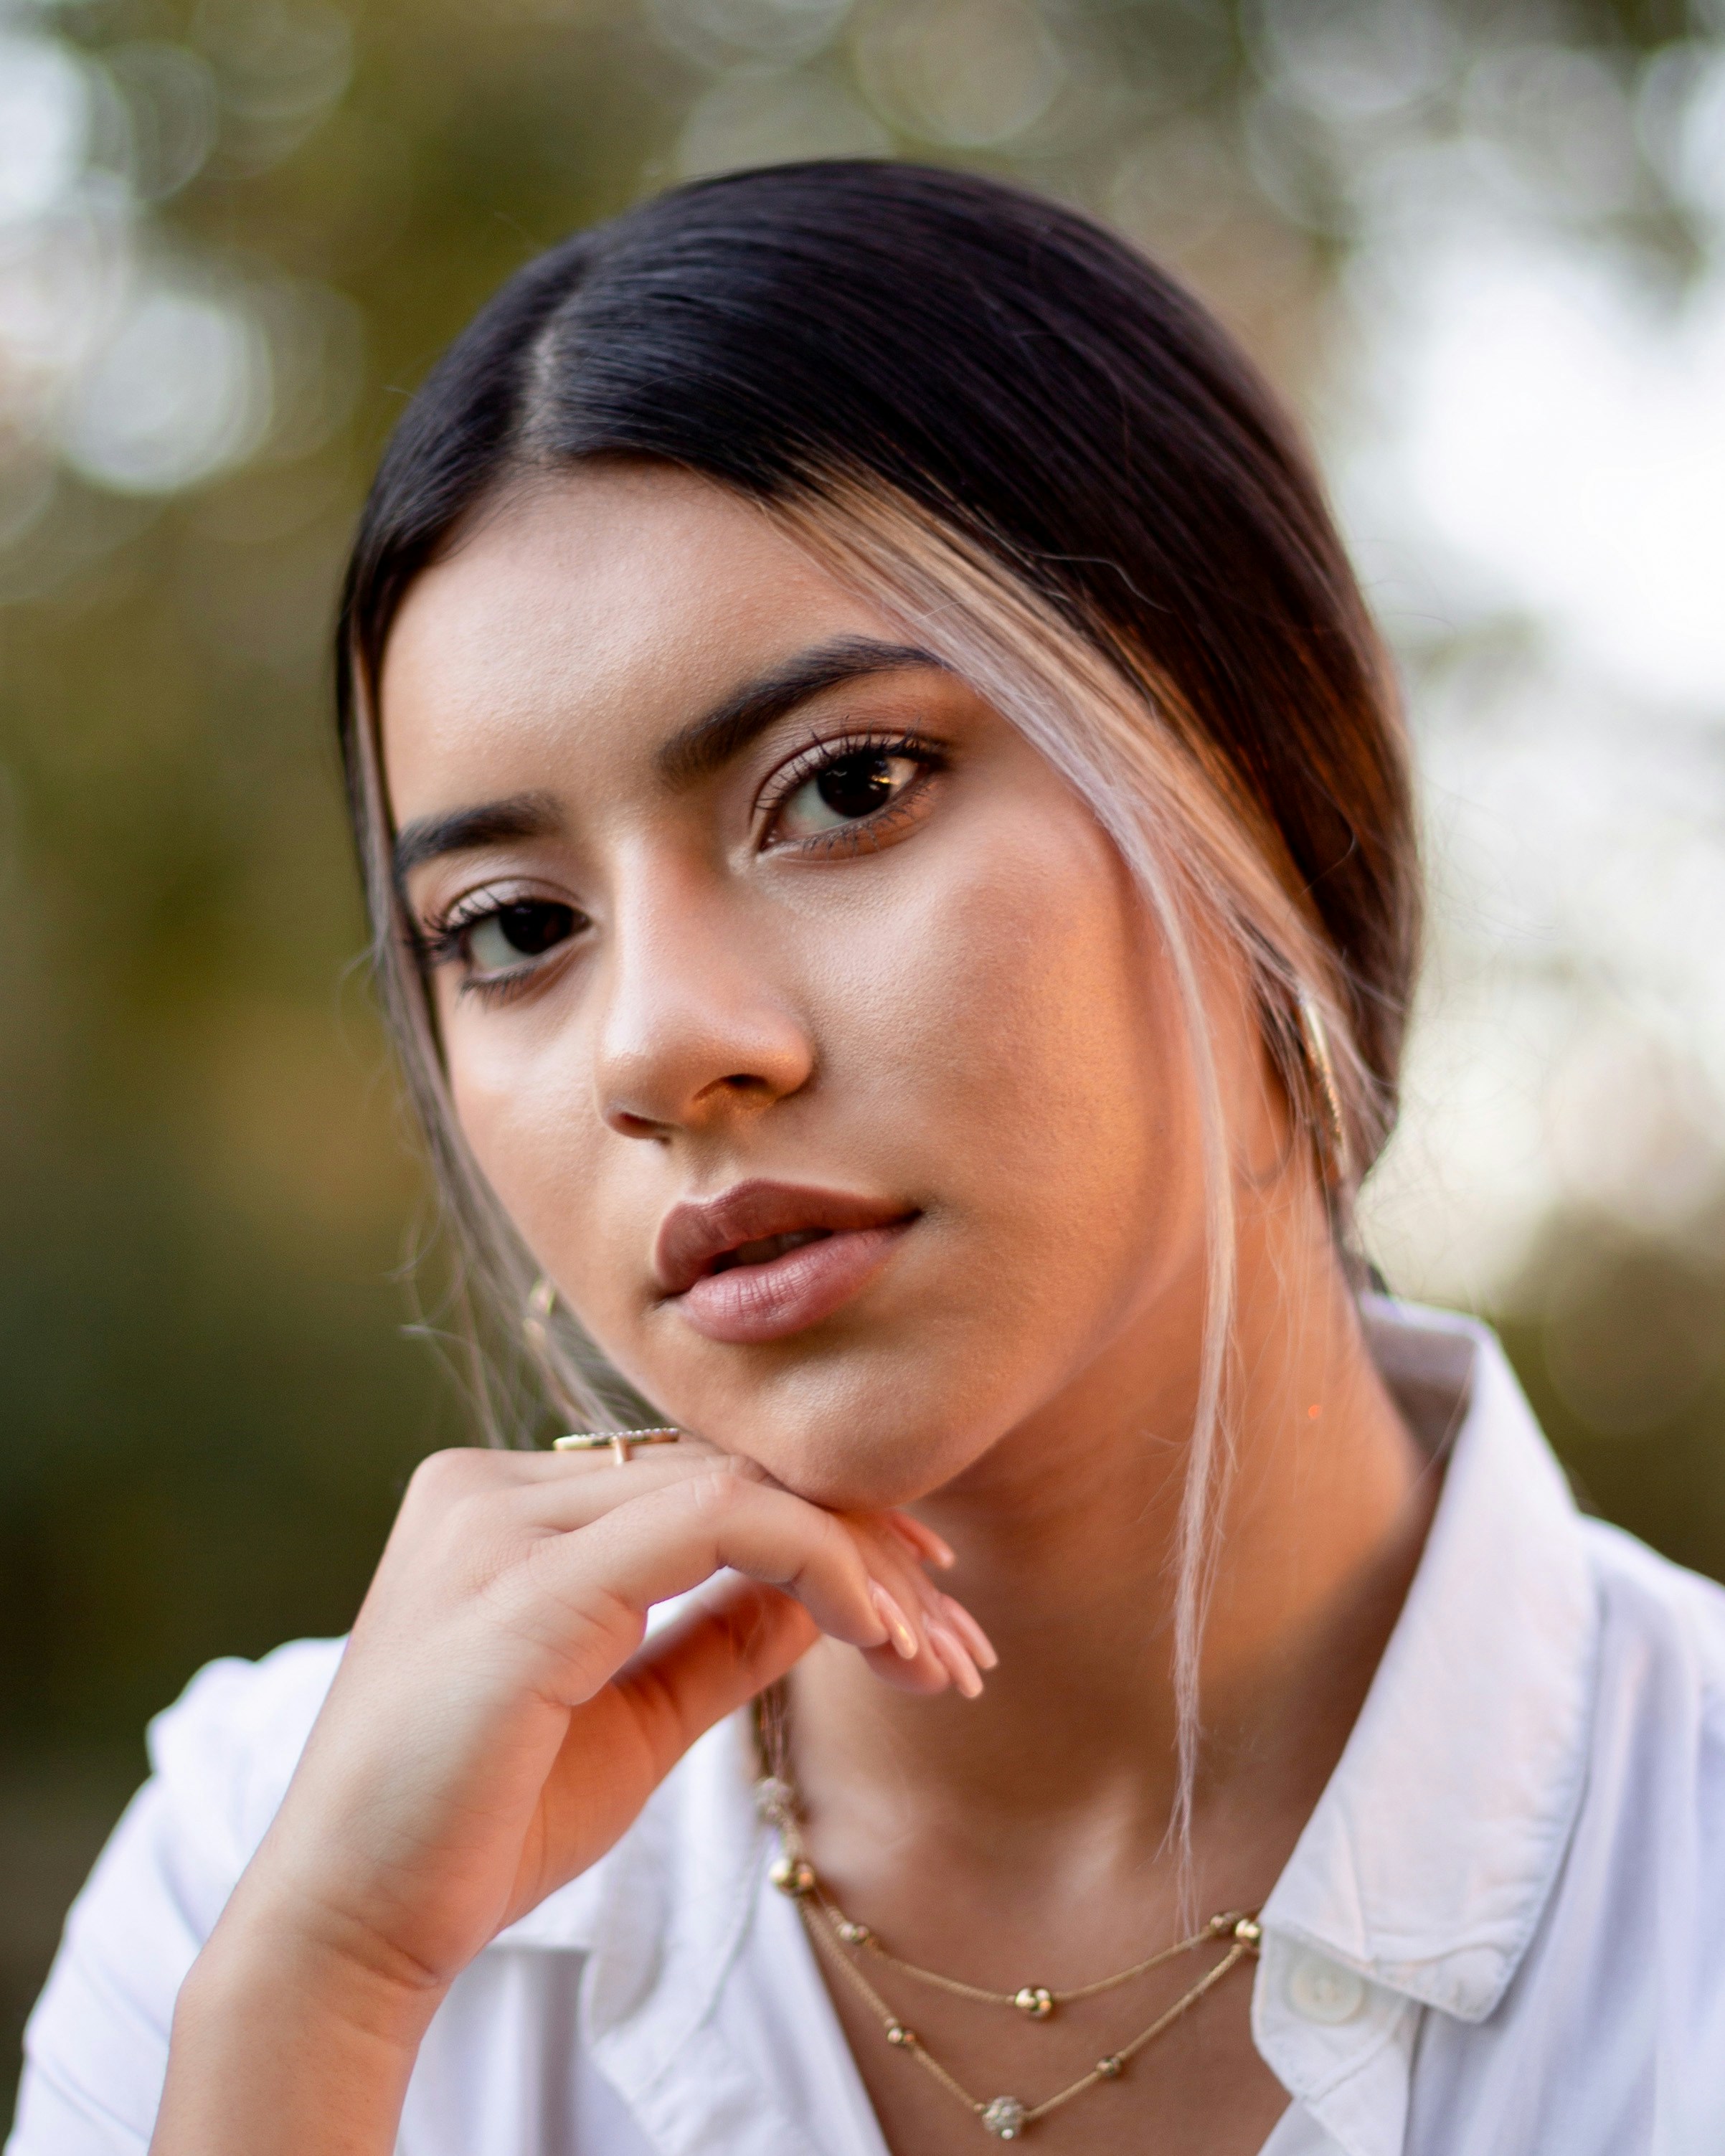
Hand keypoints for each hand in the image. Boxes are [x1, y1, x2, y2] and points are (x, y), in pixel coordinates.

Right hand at [153, 1439, 993, 2153]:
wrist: (351, 1932)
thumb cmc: (481, 1828)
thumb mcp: (636, 1715)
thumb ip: (725, 1634)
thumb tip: (840, 1587)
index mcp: (494, 1503)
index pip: (693, 1479)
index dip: (823, 1528)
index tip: (924, 1606)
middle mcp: (487, 1484)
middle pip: (723, 1476)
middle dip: (865, 1551)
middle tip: (960, 1644)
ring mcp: (496, 1520)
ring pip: (734, 1488)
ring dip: (862, 1567)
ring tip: (941, 1657)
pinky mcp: (526, 1581)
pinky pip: (716, 1523)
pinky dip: (819, 1565)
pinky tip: (883, 1632)